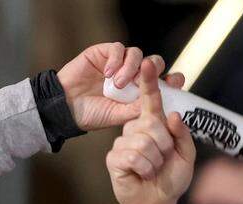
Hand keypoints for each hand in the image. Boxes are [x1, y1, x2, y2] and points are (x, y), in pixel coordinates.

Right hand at [56, 42, 184, 131]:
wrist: (67, 108)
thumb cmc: (93, 115)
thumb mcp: (119, 116)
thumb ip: (137, 109)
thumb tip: (159, 104)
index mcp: (139, 90)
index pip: (161, 80)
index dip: (171, 79)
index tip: (174, 83)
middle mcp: (131, 75)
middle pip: (153, 62)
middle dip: (154, 69)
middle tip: (145, 82)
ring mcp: (118, 63)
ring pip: (137, 54)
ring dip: (131, 68)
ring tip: (118, 84)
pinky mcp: (104, 53)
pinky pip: (118, 48)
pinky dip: (117, 60)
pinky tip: (108, 74)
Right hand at [107, 57, 195, 203]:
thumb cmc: (171, 179)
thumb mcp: (186, 156)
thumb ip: (182, 135)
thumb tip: (172, 114)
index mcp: (153, 124)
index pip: (150, 100)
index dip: (149, 82)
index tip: (147, 64)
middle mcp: (135, 129)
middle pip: (151, 122)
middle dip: (164, 144)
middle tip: (163, 159)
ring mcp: (123, 142)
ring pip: (144, 141)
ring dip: (155, 160)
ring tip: (152, 169)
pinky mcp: (114, 158)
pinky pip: (134, 156)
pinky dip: (145, 169)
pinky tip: (142, 174)